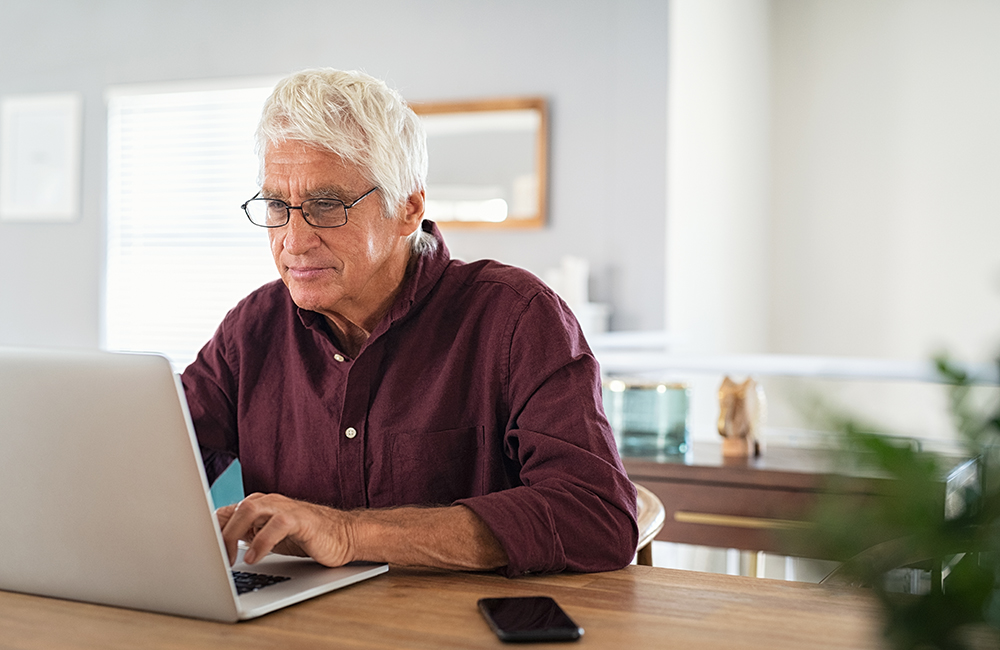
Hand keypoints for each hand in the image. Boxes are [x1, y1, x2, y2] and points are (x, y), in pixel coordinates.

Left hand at [215, 493, 355, 566]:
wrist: (342, 536)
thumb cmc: (305, 537)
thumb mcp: (267, 537)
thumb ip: (245, 534)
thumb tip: (214, 544)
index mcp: (258, 507)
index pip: (225, 512)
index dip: (208, 532)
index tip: (198, 553)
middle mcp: (269, 503)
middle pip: (234, 509)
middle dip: (218, 534)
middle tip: (212, 559)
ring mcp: (285, 508)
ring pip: (250, 509)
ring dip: (234, 534)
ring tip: (229, 558)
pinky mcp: (301, 519)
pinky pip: (276, 525)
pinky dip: (261, 542)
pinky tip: (253, 558)